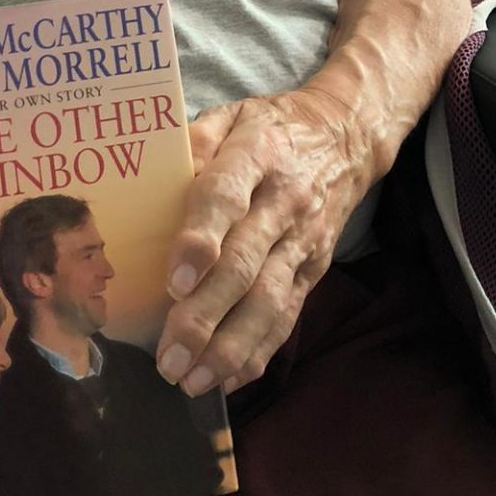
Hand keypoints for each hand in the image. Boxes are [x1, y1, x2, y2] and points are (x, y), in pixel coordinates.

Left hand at [155, 84, 372, 397]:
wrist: (345, 138)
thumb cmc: (270, 129)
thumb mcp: (232, 115)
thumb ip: (194, 141)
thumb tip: (150, 175)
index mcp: (257, 155)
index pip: (227, 199)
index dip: (200, 241)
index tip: (173, 282)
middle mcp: (284, 203)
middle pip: (245, 265)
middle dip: (205, 317)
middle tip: (168, 357)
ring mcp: (303, 242)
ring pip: (269, 302)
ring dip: (229, 348)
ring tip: (190, 381)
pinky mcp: (314, 270)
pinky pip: (287, 317)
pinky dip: (257, 353)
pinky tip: (226, 381)